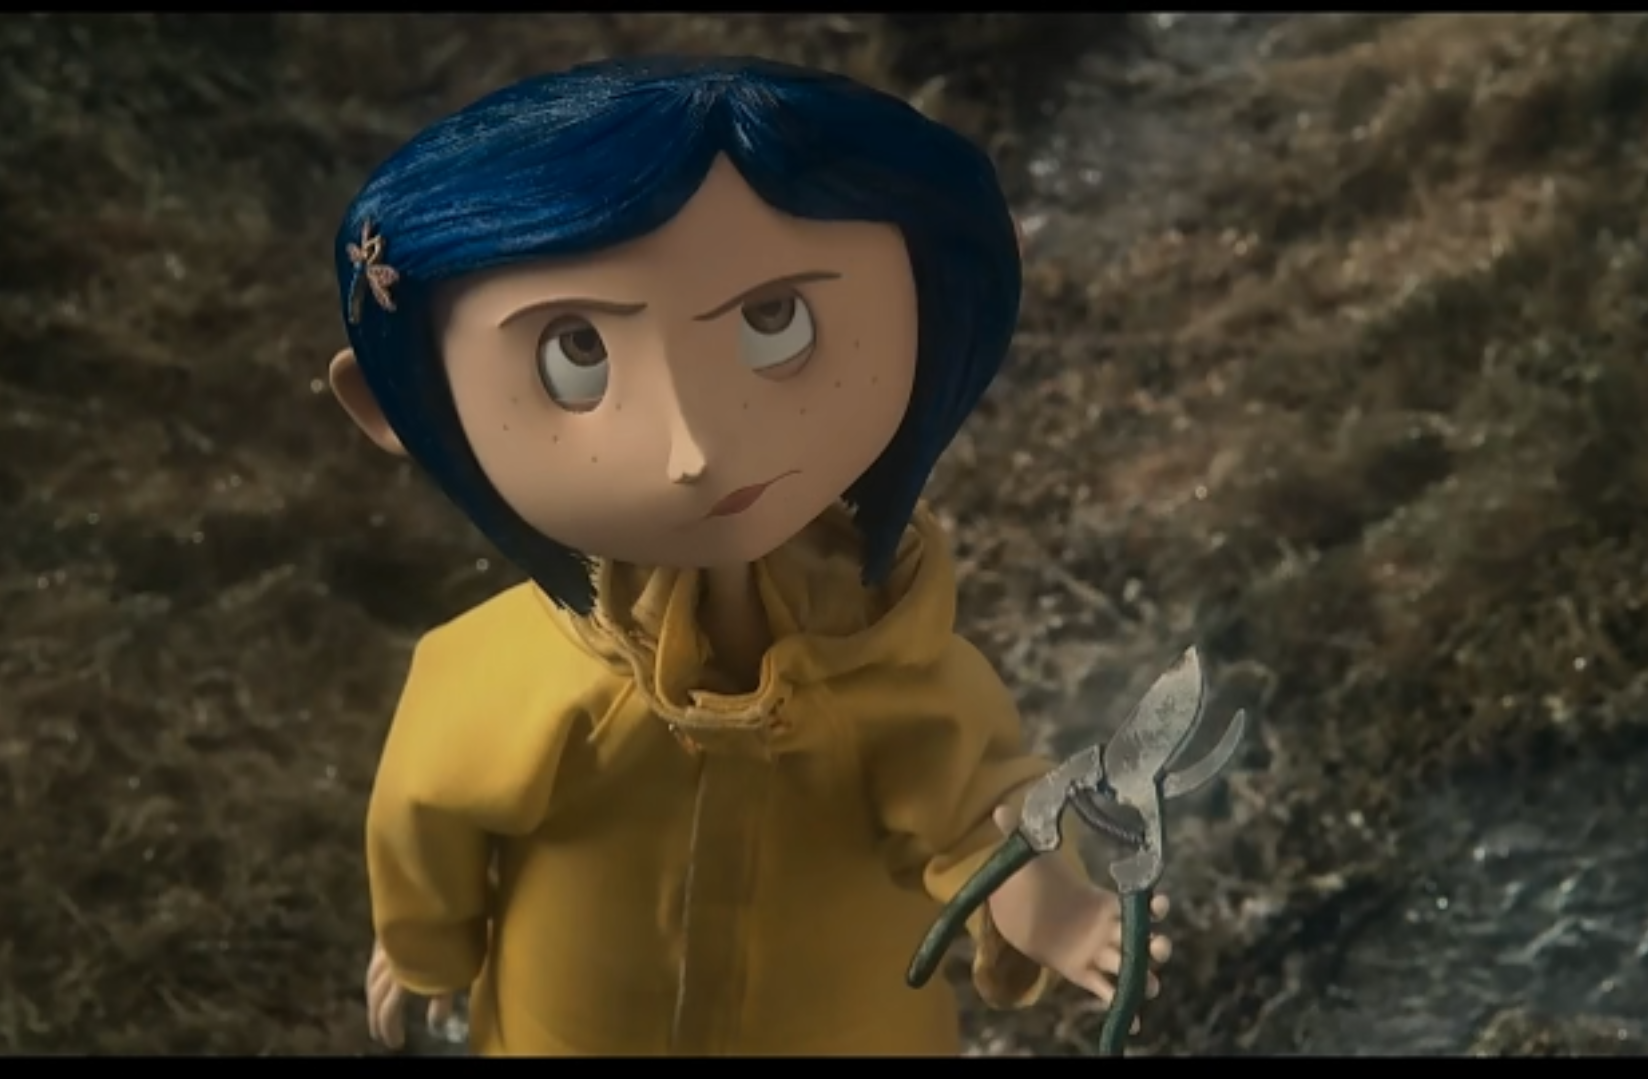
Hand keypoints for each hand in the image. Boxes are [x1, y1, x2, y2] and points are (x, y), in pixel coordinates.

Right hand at [365, 939, 454, 1049]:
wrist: (446, 895)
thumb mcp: (457, 969)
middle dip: (377, 1017)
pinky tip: (378, 973)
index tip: (395, 1044)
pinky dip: (375, 972)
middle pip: (375, 995)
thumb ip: (443, 996)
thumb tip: (434, 1024)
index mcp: (404, 975)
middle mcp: (389, 961)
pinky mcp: (390, 930)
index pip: (388, 1010)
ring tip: (377, 1009)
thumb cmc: (459, 933)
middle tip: (380, 1033)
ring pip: (371, 975)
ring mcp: (387, 944)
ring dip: (373, 997)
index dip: (389, 1029)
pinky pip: (375, 956)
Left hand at [986, 805, 1172, 1030]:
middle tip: (1160, 948)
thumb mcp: (1026, 856)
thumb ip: (1017, 831)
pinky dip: (1120, 1006)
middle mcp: (1106, 928)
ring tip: (1148, 988)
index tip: (1160, 904)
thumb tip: (999, 807)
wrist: (1021, 910)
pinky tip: (1130, 1023)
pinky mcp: (1083, 974)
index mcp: (1100, 900)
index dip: (1151, 904)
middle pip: (1141, 938)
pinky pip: (1106, 992)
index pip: (1134, 902)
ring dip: (1143, 978)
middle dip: (1156, 944)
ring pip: (1130, 967)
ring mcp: (1098, 953)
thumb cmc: (1032, 880)